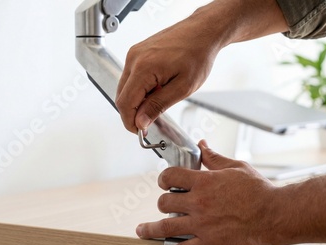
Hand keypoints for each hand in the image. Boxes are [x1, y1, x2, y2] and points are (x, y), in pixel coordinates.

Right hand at [116, 13, 219, 132]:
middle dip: (133, 113)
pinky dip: (140, 88)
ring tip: (159, 100)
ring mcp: (134, 53)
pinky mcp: (138, 52)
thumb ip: (158, 106)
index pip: (125, 103)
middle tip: (150, 121)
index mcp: (144, 68)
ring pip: (125, 87)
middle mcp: (134, 58)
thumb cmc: (198, 54)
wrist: (203, 31)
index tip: (140, 131)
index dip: (130, 122)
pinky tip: (158, 88)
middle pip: (121, 96)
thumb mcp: (182, 88)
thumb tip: (140, 122)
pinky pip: (131, 76)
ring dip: (137, 100)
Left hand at [136, 141, 325, 244]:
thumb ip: (213, 157)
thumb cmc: (258, 190)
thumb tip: (202, 145)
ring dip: (150, 229)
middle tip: (166, 202)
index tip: (165, 181)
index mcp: (204, 182)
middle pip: (164, 202)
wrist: (275, 213)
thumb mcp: (235, 167)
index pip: (170, 176)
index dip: (164, 177)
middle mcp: (199, 203)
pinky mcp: (210, 242)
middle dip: (163, 200)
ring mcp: (202, 224)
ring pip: (166, 227)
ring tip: (142, 230)